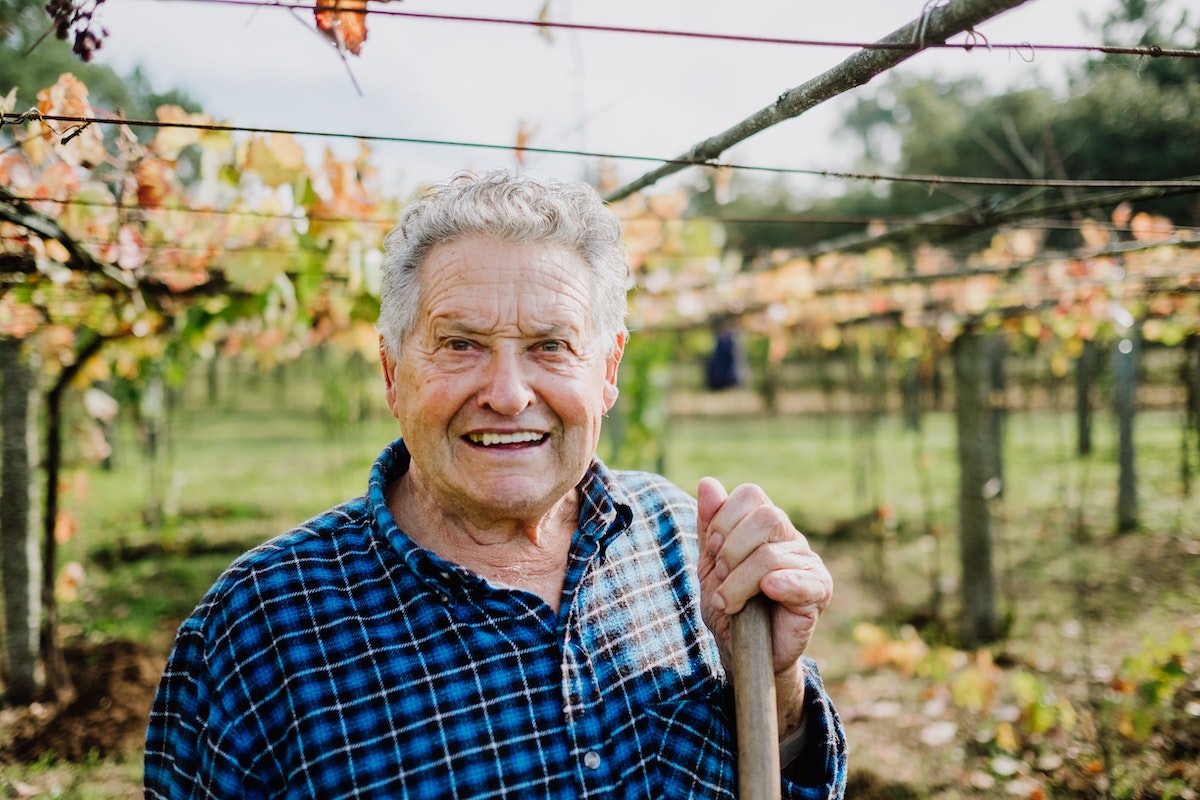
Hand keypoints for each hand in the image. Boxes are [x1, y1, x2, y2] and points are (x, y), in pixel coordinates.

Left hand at [696, 476, 832, 675]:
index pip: (751, 495)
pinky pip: (801, 578)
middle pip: (766, 516)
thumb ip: (710, 526)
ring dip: (739, 582)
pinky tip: (767, 594)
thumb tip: (708, 483)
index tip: (713, 550)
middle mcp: (790, 538)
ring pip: (771, 554)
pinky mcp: (819, 591)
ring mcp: (808, 562)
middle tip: (722, 578)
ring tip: (730, 603)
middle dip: (732, 549)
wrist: (743, 651)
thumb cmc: (730, 606)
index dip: (725, 519)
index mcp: (765, 526)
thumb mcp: (711, 564)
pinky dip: (779, 584)